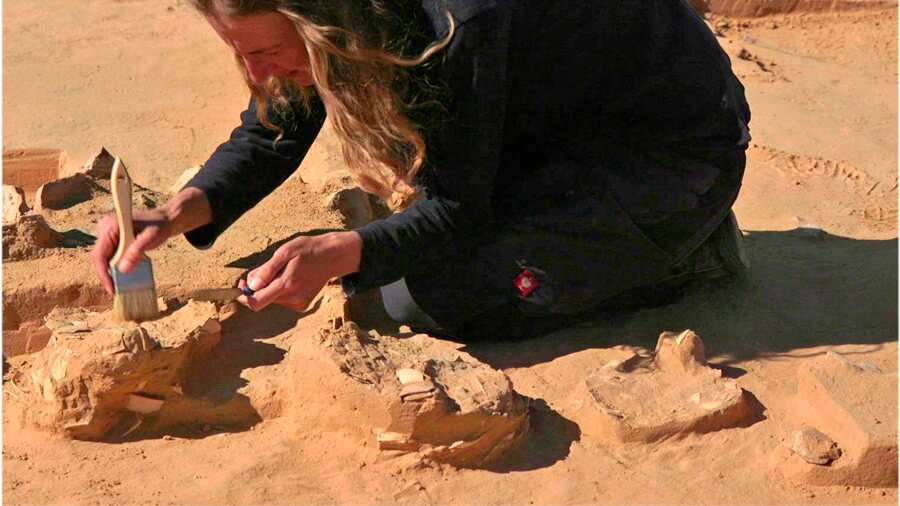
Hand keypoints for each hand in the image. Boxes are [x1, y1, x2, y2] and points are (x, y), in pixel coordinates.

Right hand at [91, 187, 211, 294]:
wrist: (165, 220)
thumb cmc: (159, 226)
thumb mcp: (151, 238)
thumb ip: (137, 252)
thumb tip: (123, 270)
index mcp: (111, 226)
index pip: (99, 254)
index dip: (103, 273)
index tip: (111, 288)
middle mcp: (105, 228)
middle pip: (100, 257)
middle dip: (108, 274)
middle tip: (117, 290)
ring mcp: (107, 234)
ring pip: (105, 258)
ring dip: (113, 271)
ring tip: (121, 285)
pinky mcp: (112, 239)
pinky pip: (111, 256)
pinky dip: (117, 265)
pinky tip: (125, 274)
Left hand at [237, 231, 361, 311]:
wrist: (332, 256)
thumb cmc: (308, 250)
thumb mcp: (285, 252)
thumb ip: (267, 270)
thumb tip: (251, 285)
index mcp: (286, 286)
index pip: (256, 303)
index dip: (244, 295)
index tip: (243, 282)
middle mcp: (292, 299)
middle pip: (263, 299)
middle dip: (259, 286)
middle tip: (268, 267)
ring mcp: (298, 303)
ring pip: (272, 299)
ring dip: (271, 286)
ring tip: (284, 270)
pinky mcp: (302, 304)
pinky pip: (282, 299)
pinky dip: (281, 289)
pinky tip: (292, 277)